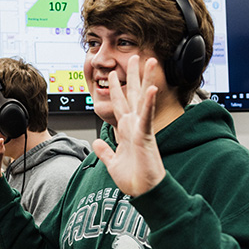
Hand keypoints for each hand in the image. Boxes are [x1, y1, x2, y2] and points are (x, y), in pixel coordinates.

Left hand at [91, 55, 165, 197]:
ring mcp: (140, 128)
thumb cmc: (133, 178)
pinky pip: (146, 116)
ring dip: (145, 79)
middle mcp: (134, 125)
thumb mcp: (112, 162)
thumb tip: (96, 142)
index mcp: (126, 130)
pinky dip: (148, 102)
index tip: (113, 74)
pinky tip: (151, 88)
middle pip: (132, 94)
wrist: (143, 191)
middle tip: (135, 57)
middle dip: (133, 75)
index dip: (116, 88)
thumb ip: (104, 151)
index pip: (119, 104)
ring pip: (142, 98)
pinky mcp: (145, 135)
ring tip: (150, 61)